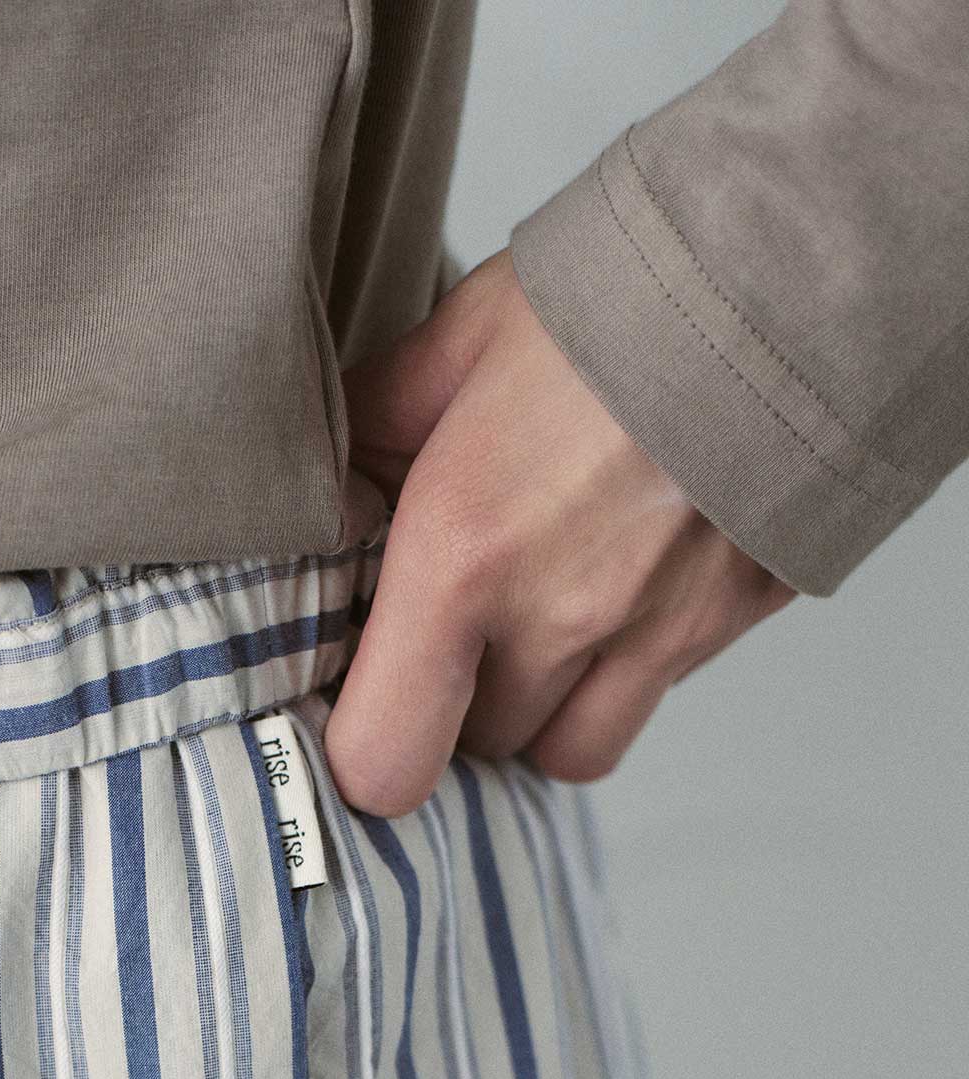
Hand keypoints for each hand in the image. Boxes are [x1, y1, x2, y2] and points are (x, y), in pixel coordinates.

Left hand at [324, 247, 797, 815]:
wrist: (789, 275)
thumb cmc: (614, 299)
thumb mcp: (457, 342)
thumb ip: (373, 432)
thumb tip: (333, 501)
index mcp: (461, 553)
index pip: (383, 760)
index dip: (361, 752)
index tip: (359, 699)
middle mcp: (555, 619)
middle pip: (473, 751)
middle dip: (453, 705)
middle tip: (451, 626)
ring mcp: (648, 636)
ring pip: (564, 752)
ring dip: (538, 711)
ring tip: (532, 626)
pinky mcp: (720, 626)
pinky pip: (645, 702)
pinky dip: (615, 680)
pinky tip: (611, 599)